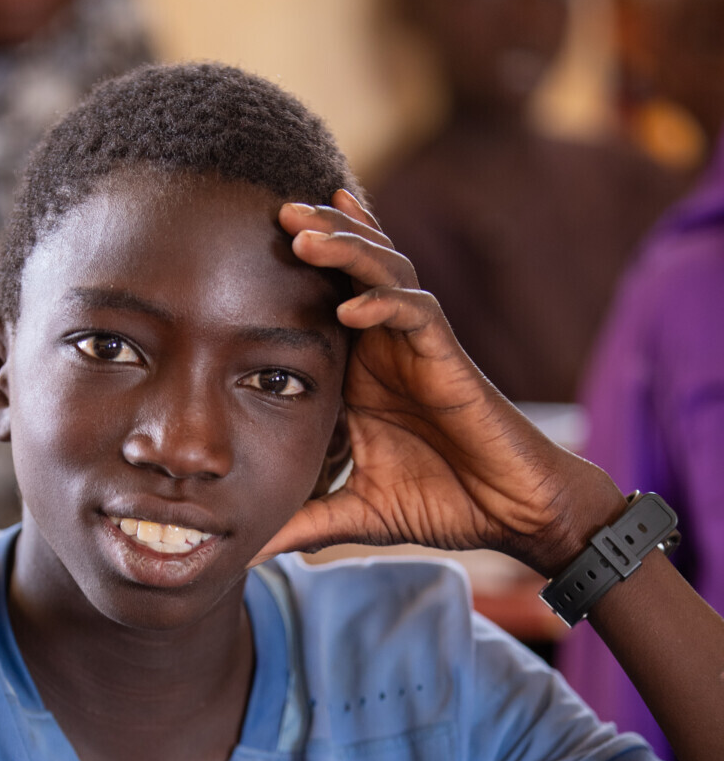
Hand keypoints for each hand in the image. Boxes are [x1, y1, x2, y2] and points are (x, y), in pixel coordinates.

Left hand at [255, 191, 621, 576]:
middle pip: (354, 270)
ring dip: (348, 251)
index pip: (327, 302)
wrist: (512, 514)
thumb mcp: (357, 514)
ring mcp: (421, 349)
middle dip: (319, 235)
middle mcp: (389, 350)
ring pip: (386, 275)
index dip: (299, 269)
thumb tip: (249, 551)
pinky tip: (352, 304)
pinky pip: (418, 315)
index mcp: (364, 373)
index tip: (248, 244)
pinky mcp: (450, 361)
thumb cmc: (446, 505)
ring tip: (306, 232)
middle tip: (275, 208)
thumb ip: (305, 522)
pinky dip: (385, 304)